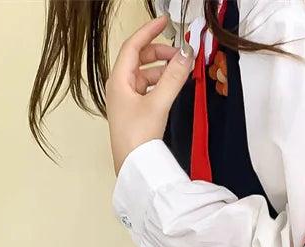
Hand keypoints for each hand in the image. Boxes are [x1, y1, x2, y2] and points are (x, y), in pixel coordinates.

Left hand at [106, 15, 193, 174]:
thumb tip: (185, 56)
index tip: (164, 22)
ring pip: (146, 75)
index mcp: (119, 79)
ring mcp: (127, 100)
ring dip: (163, 70)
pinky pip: (149, 90)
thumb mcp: (158, 103)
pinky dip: (162, 84)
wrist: (133, 166)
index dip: (149, 31)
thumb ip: (174, 78)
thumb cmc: (136, 137)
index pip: (133, 46)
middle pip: (140, 59)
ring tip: (181, 73)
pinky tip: (173, 89)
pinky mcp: (136, 113)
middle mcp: (120, 87)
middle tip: (180, 54)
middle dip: (160, 53)